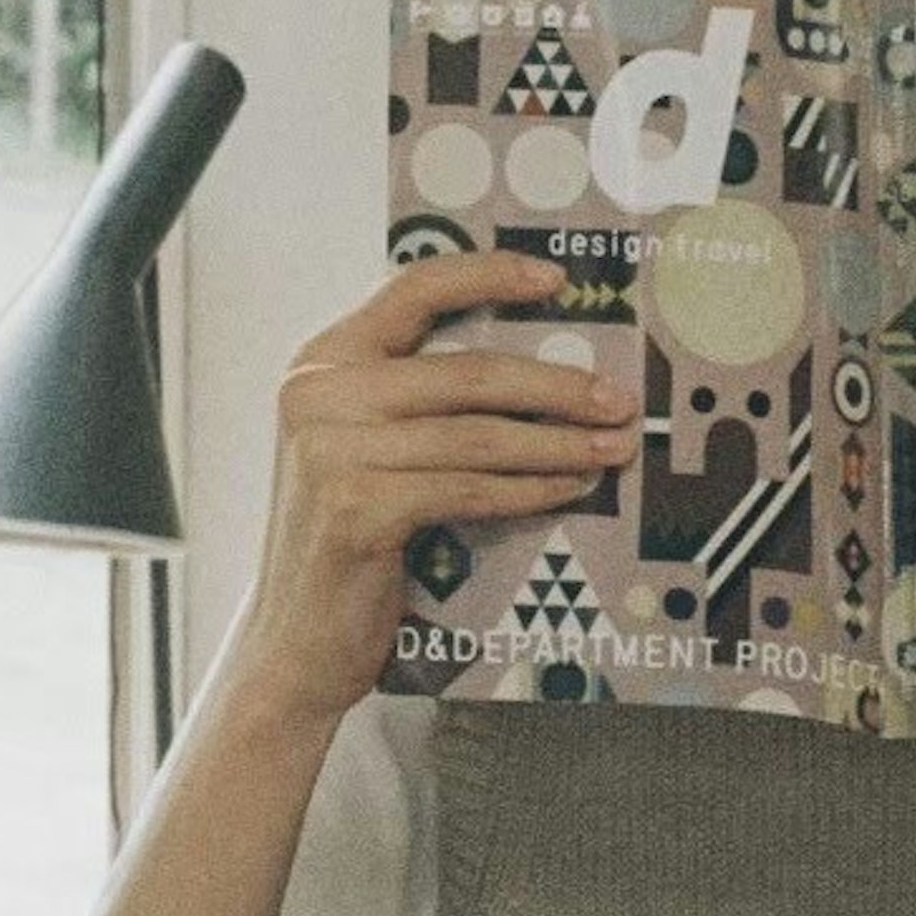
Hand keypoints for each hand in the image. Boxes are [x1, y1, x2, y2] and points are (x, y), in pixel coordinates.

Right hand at [233, 253, 637, 723]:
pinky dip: (530, 489)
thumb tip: (541, 371)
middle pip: (466, 372)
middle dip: (556, 387)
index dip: (490, 275)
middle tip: (619, 400)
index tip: (557, 279)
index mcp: (323, 361)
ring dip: (559, 443)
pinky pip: (469, 489)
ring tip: (612, 448)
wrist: (295, 641)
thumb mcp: (370, 448)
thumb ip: (420, 399)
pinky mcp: (354, 509)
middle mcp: (318, 394)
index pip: (413, 288)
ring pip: (478, 435)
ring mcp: (330, 451)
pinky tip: (568, 487)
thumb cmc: (352, 539)